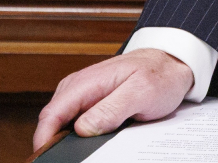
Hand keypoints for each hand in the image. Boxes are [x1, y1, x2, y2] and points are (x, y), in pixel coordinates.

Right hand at [33, 48, 193, 151]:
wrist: (173, 63)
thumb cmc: (160, 75)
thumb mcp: (141, 92)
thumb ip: (111, 109)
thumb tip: (81, 128)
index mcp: (84, 83)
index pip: (51, 115)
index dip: (44, 140)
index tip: (48, 158)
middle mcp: (77, 88)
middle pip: (54, 123)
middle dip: (58, 143)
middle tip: (76, 157)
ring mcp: (82, 96)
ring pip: (65, 125)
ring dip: (71, 140)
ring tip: (92, 149)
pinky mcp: (91, 103)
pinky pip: (78, 123)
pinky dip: (82, 135)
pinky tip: (97, 140)